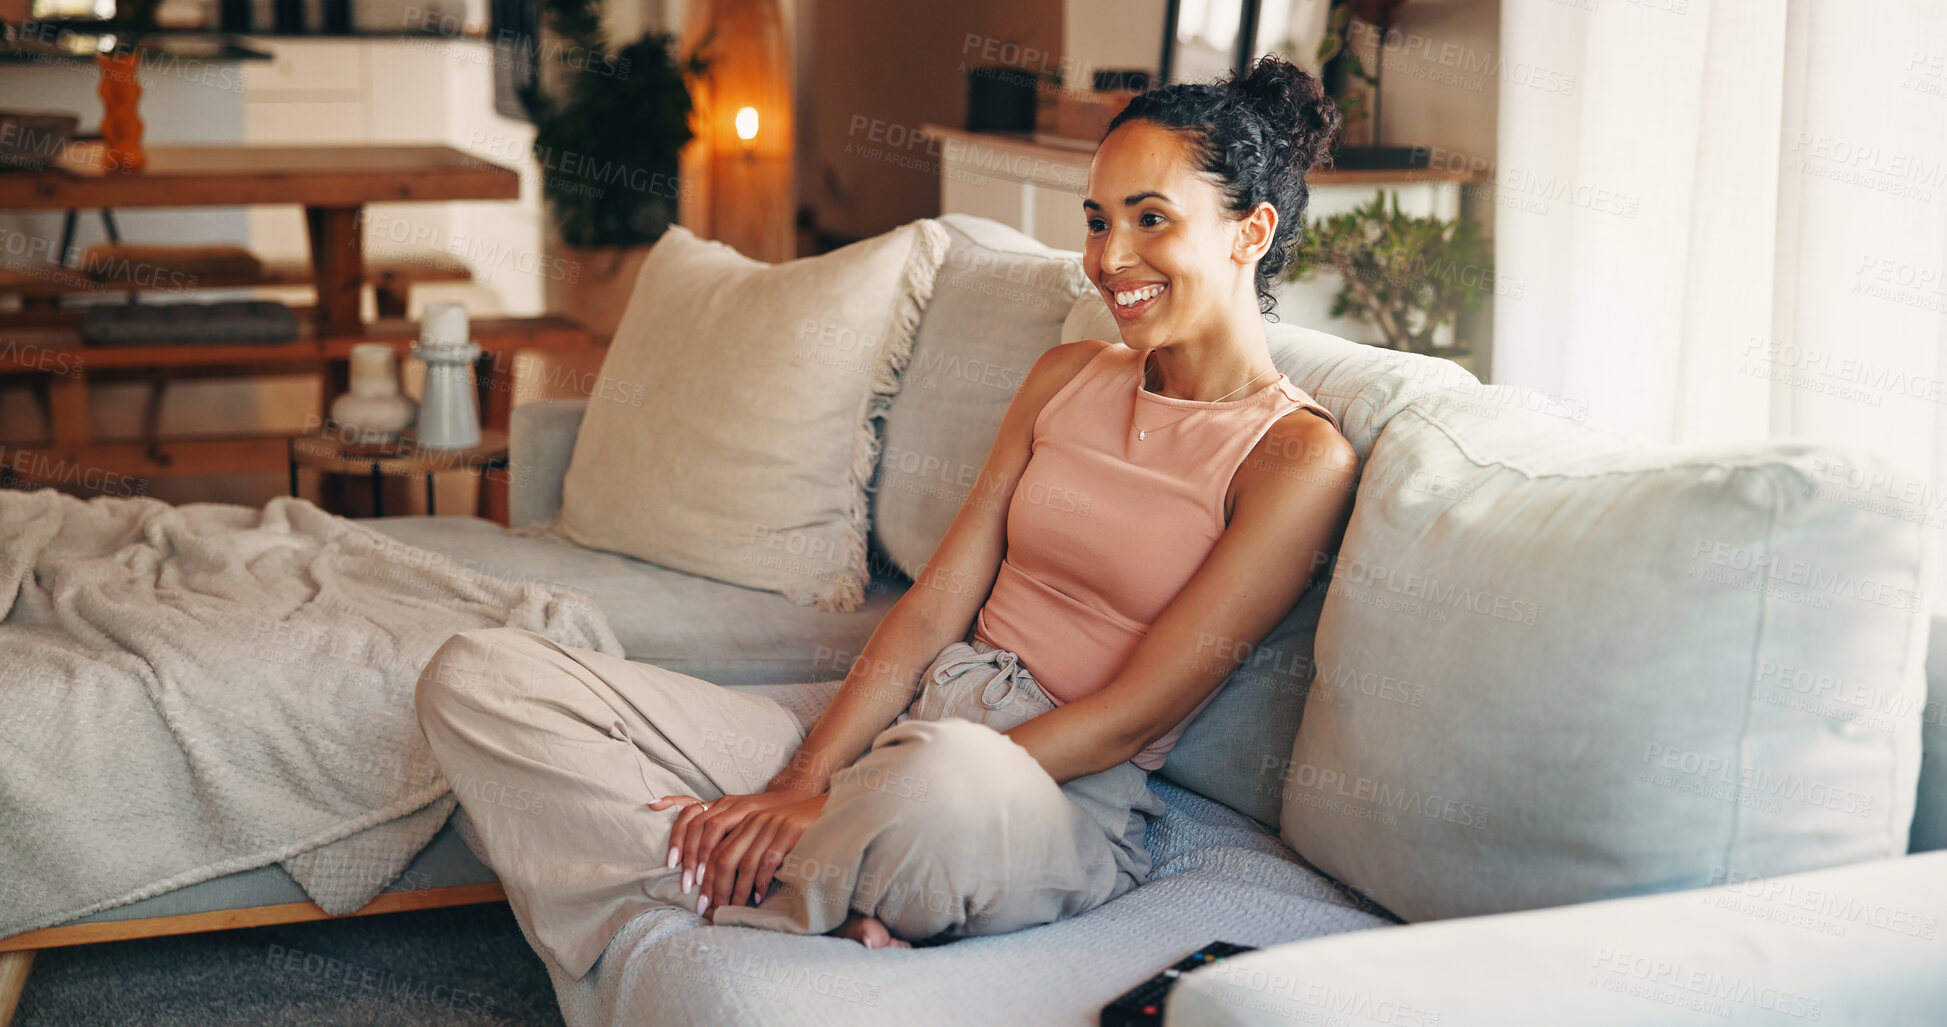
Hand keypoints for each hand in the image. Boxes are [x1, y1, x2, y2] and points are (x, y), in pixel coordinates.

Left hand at [648, 788, 827, 916]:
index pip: (711, 843)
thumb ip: (741, 844)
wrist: (823, 806)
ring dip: (736, 890)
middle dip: (712, 886)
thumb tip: (717, 879)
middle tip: (706, 908)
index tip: (695, 894)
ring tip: (732, 908)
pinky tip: (758, 897)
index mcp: (740, 816)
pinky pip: (768, 861)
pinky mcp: (790, 829)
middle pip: (723, 856)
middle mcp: (752, 818)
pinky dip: (760, 882)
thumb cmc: (790, 826)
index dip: (700, 869)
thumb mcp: (761, 829)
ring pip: (744, 862)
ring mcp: (771, 823)